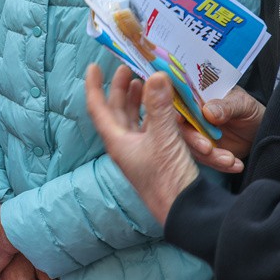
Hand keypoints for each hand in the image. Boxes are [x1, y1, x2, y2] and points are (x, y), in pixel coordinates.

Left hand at [85, 64, 198, 225]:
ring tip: (143, 82)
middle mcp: (125, 145)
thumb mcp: (164, 138)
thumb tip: (155, 75)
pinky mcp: (156, 156)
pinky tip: (164, 106)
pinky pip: (150, 128)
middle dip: (120, 89)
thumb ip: (160, 106)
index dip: (93, 86)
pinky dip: (154, 113)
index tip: (93, 67)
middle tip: (127, 68)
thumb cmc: (167, 179)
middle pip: (116, 111)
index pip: (98, 108)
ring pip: (133, 119)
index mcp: (117, 141)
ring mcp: (140, 151)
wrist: (185, 212)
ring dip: (137, 100)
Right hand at [182, 86, 264, 173]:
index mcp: (196, 96)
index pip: (178, 100)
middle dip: (193, 139)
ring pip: (192, 147)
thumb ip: (226, 106)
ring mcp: (196, 133)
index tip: (179, 118)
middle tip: (207, 148)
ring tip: (229, 159)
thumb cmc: (250, 110)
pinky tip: (235, 164)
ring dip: (210, 156)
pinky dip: (219, 164)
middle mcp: (191, 115)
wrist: (261, 131)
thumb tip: (207, 112)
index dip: (175, 108)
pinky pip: (205, 159)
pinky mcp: (204, 150)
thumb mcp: (242, 104)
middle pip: (181, 127)